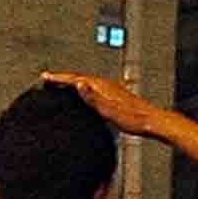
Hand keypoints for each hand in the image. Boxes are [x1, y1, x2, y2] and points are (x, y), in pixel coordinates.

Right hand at [38, 69, 167, 137]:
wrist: (151, 121)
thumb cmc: (132, 119)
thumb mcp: (109, 110)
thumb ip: (92, 97)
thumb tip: (78, 83)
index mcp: (102, 86)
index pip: (75, 79)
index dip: (59, 78)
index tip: (45, 76)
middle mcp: (106, 84)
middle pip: (79, 78)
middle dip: (63, 78)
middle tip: (49, 79)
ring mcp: (111, 89)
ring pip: (86, 83)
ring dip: (73, 83)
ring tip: (62, 86)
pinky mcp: (115, 96)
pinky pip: (93, 88)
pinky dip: (83, 89)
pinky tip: (84, 96)